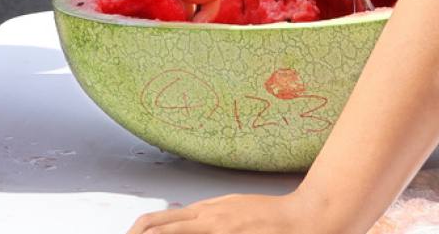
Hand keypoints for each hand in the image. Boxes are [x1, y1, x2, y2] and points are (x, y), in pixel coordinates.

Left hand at [127, 191, 307, 233]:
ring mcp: (219, 231)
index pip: (160, 220)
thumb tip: (184, 220)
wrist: (299, 218)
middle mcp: (207, 221)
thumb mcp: (230, 207)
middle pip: (159, 228)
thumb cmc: (266, 214)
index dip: (139, 231)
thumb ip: (206, 215)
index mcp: (205, 212)